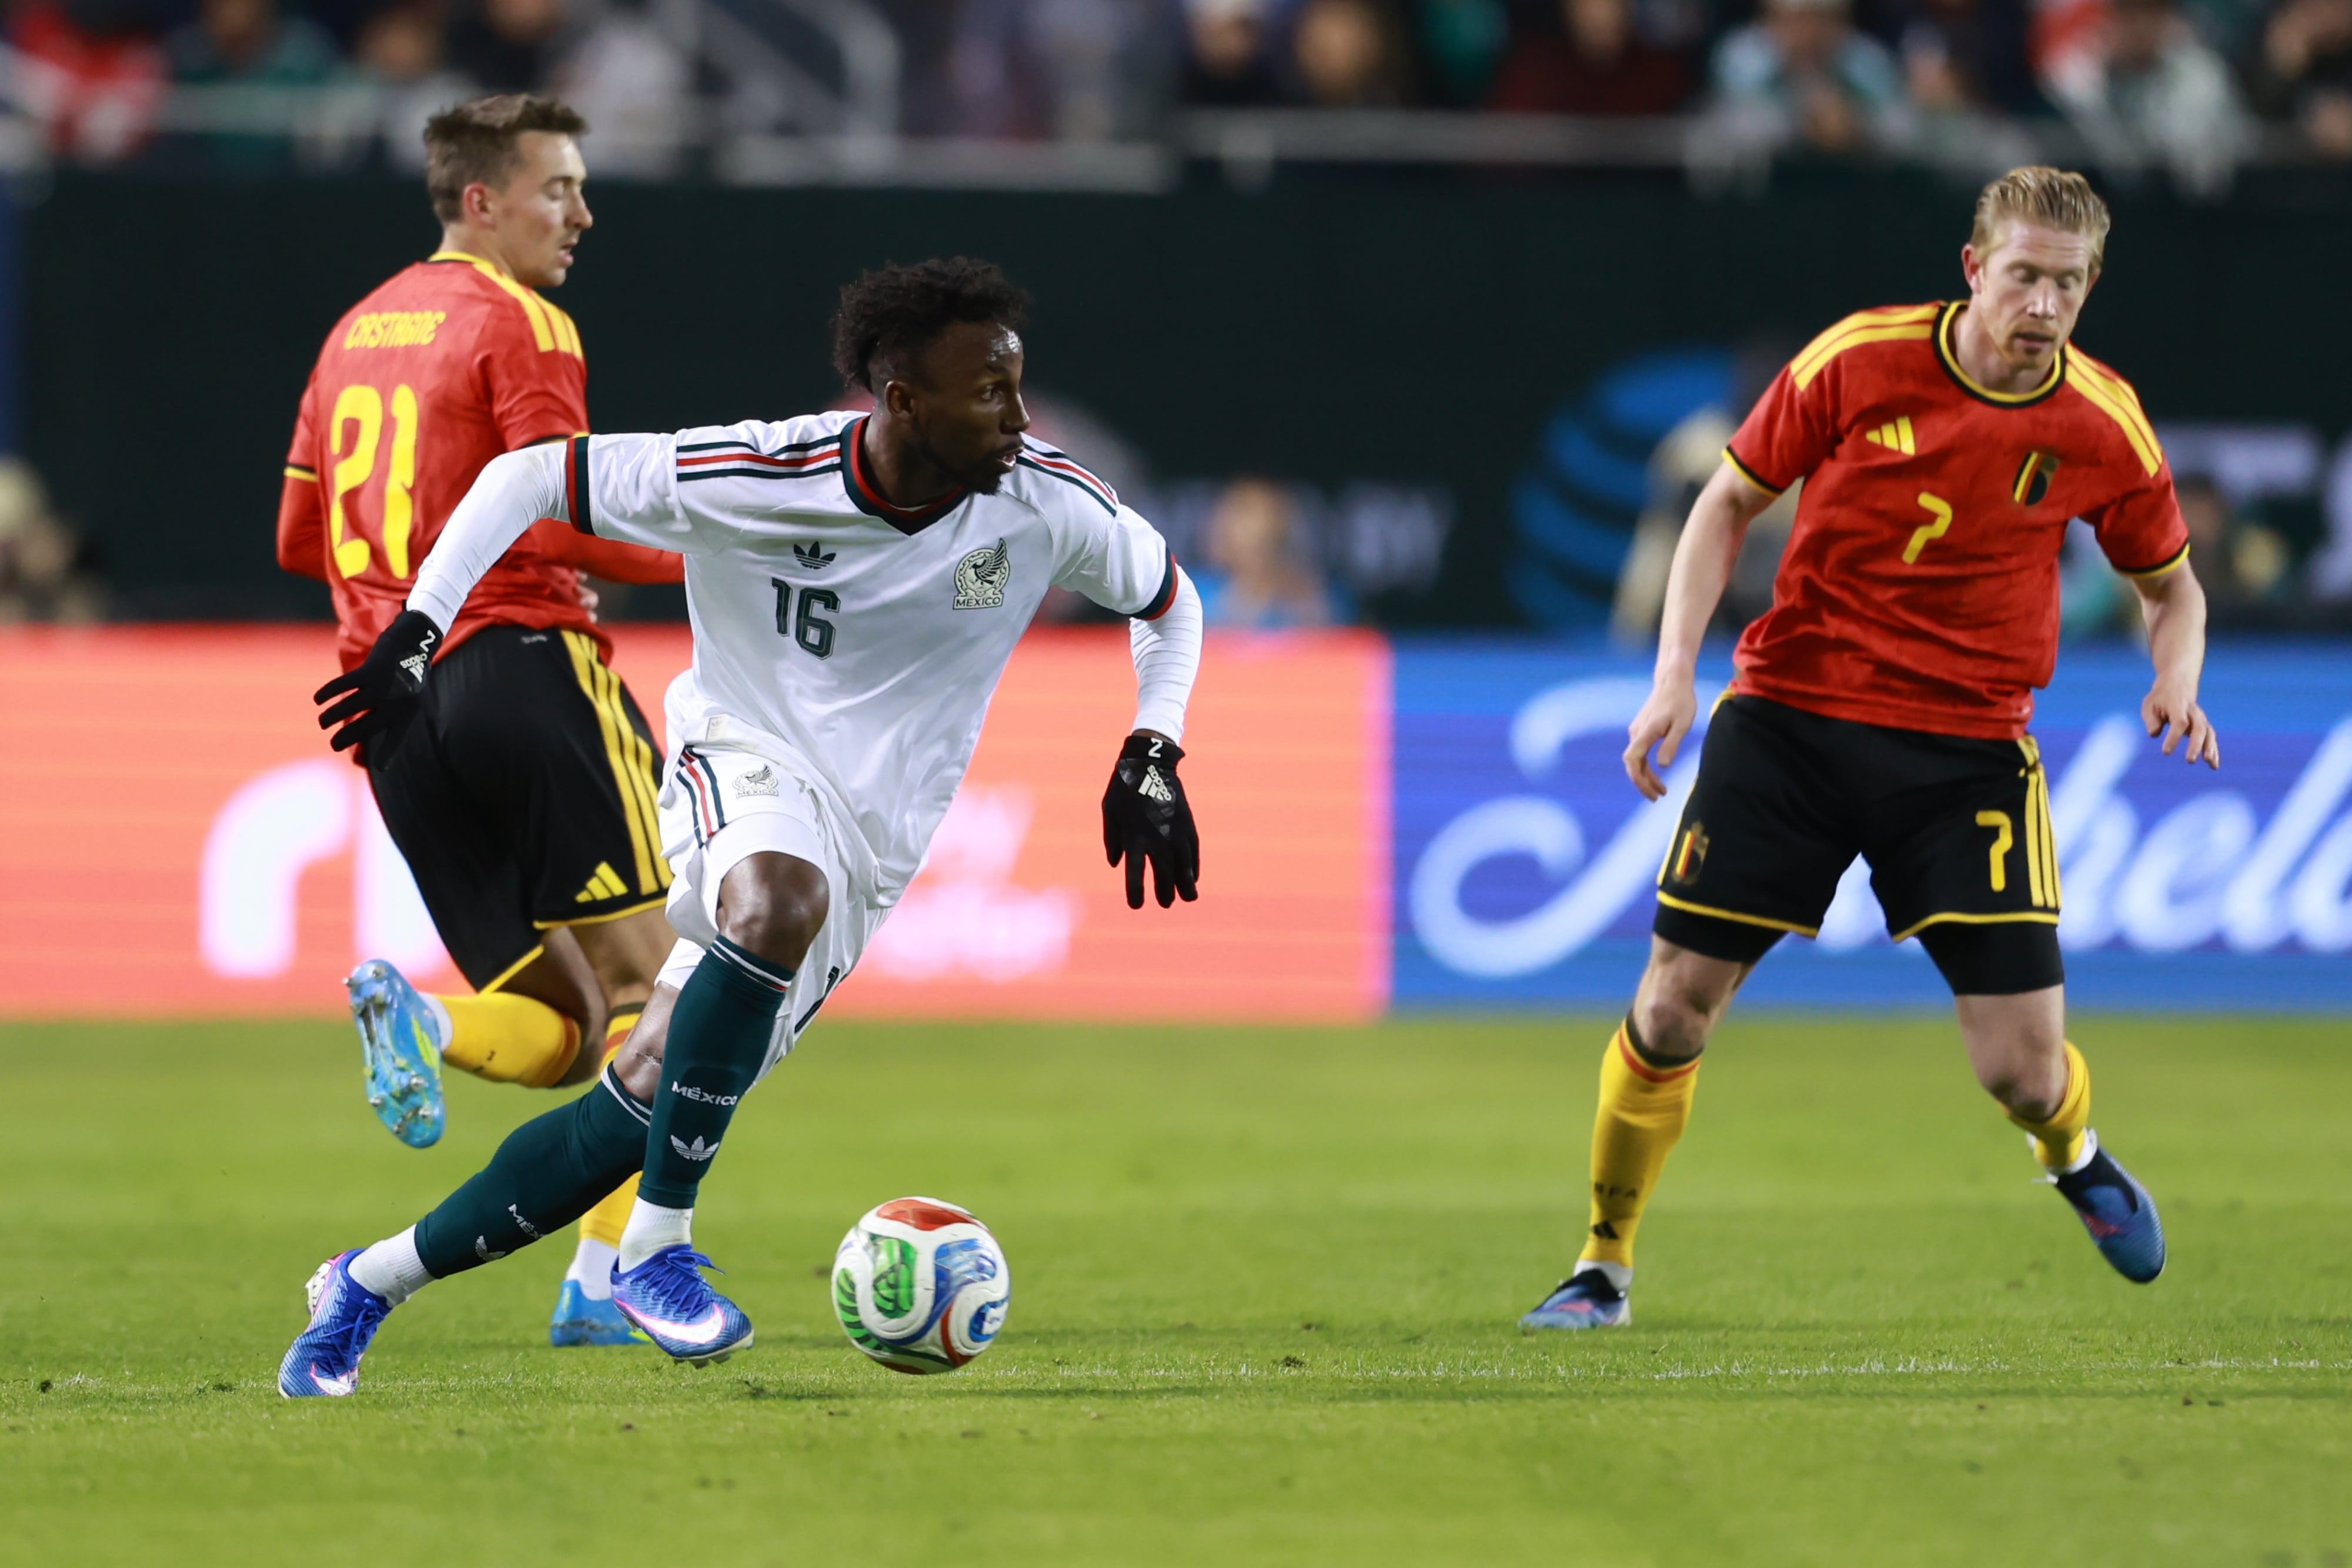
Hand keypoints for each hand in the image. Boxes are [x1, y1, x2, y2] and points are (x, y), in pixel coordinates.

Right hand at [315, 608, 440, 754]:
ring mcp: (383, 686)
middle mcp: (396, 701)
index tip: (379, 768)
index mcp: (406, 713)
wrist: (411, 646)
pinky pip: (345, 684)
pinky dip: (329, 692)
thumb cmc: (407, 680)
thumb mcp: (410, 702)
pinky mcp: (370, 670)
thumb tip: (382, 744)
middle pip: (367, 726)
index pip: (396, 738)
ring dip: (333, 715)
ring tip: (323, 722)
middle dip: (347, 737)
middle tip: (333, 745)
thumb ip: (394, 721)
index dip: (388, 754)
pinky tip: (318, 700)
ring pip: (352, 705)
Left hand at [1102, 731, 1198, 909]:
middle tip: (1165, 903)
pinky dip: (1193, 865)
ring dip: (1185, 883)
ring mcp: (1175, 830)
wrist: (1150, 763)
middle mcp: (1157, 837)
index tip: (1137, 905)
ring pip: (1184, 865)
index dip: (1136, 891)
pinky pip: (1192, 850)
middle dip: (1165, 891)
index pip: (1135, 872)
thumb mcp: (1110, 812)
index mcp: (1134, 835)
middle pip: (1163, 873)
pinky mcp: (1187, 823)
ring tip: (1188, 897)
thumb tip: (1117, 864)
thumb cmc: (1123, 788)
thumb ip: (1112, 840)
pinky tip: (1193, 877)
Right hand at [1624, 676, 1698, 800]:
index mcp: (1645, 732)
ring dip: (1645, 776)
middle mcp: (1636, 733)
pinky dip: (1645, 766)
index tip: (1651, 792)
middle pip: (1632, 765)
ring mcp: (1637, 730)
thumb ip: (1671, 744)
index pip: (1633, 761)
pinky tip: (1656, 772)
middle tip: (1658, 797)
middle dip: (1643, 783)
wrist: (1672, 680)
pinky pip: (1638, 753)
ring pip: (1635, 760)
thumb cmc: (1681, 701)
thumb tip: (1662, 766)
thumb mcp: (1682, 724)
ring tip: (1661, 790)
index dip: (1639, 780)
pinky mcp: (1641, 728)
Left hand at [2142, 678, 2219, 768]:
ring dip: (2210, 748)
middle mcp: (2193, 712)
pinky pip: (2211, 737)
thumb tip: (2154, 734)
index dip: (2174, 737)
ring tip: (2210, 764)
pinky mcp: (2204, 725)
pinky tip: (2213, 765)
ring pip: (2208, 733)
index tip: (2165, 752)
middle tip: (2190, 760)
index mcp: (2178, 705)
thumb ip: (2151, 719)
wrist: (2178, 684)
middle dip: (2196, 745)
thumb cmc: (2160, 698)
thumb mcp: (2150, 704)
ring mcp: (2200, 718)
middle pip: (2199, 729)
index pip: (2179, 722)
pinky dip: (2213, 750)